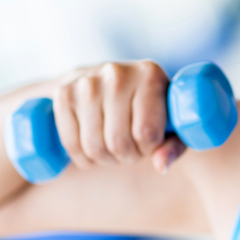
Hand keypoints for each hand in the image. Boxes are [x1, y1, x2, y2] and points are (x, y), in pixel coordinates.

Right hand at [51, 60, 186, 173]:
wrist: (103, 79)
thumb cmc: (145, 105)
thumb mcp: (170, 121)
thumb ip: (175, 144)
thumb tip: (161, 166)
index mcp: (150, 74)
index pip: (146, 133)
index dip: (148, 148)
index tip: (148, 141)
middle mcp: (117, 73)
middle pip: (118, 142)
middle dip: (126, 156)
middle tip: (129, 148)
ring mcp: (87, 82)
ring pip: (94, 147)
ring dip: (105, 159)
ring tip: (113, 148)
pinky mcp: (64, 92)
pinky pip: (71, 143)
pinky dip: (83, 158)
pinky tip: (92, 149)